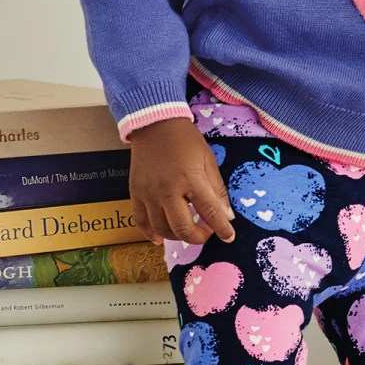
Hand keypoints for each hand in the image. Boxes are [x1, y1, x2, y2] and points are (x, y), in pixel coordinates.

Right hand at [126, 118, 235, 243]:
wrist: (155, 124)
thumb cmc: (186, 141)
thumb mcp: (208, 160)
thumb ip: (217, 190)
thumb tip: (227, 216)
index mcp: (191, 179)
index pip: (210, 212)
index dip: (222, 229)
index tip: (229, 237)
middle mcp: (168, 190)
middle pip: (183, 228)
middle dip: (199, 237)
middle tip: (207, 232)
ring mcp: (149, 194)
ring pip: (162, 229)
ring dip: (178, 236)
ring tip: (188, 230)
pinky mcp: (136, 193)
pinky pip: (141, 222)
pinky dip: (151, 234)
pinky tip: (161, 239)